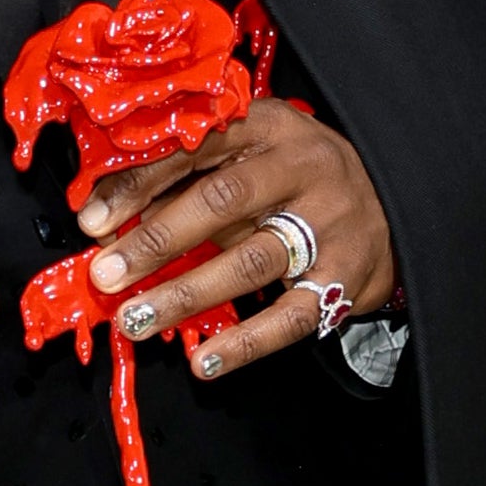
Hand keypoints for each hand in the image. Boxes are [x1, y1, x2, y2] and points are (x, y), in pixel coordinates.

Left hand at [77, 95, 399, 381]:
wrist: (394, 200)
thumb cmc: (298, 175)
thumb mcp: (250, 154)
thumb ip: (187, 176)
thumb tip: (107, 212)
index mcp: (270, 125)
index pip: (195, 148)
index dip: (138, 184)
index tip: (91, 218)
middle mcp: (303, 168)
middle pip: (221, 202)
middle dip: (155, 241)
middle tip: (106, 274)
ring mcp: (329, 223)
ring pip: (250, 261)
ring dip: (185, 294)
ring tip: (136, 319)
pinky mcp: (346, 276)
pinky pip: (290, 316)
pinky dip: (246, 343)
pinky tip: (204, 360)